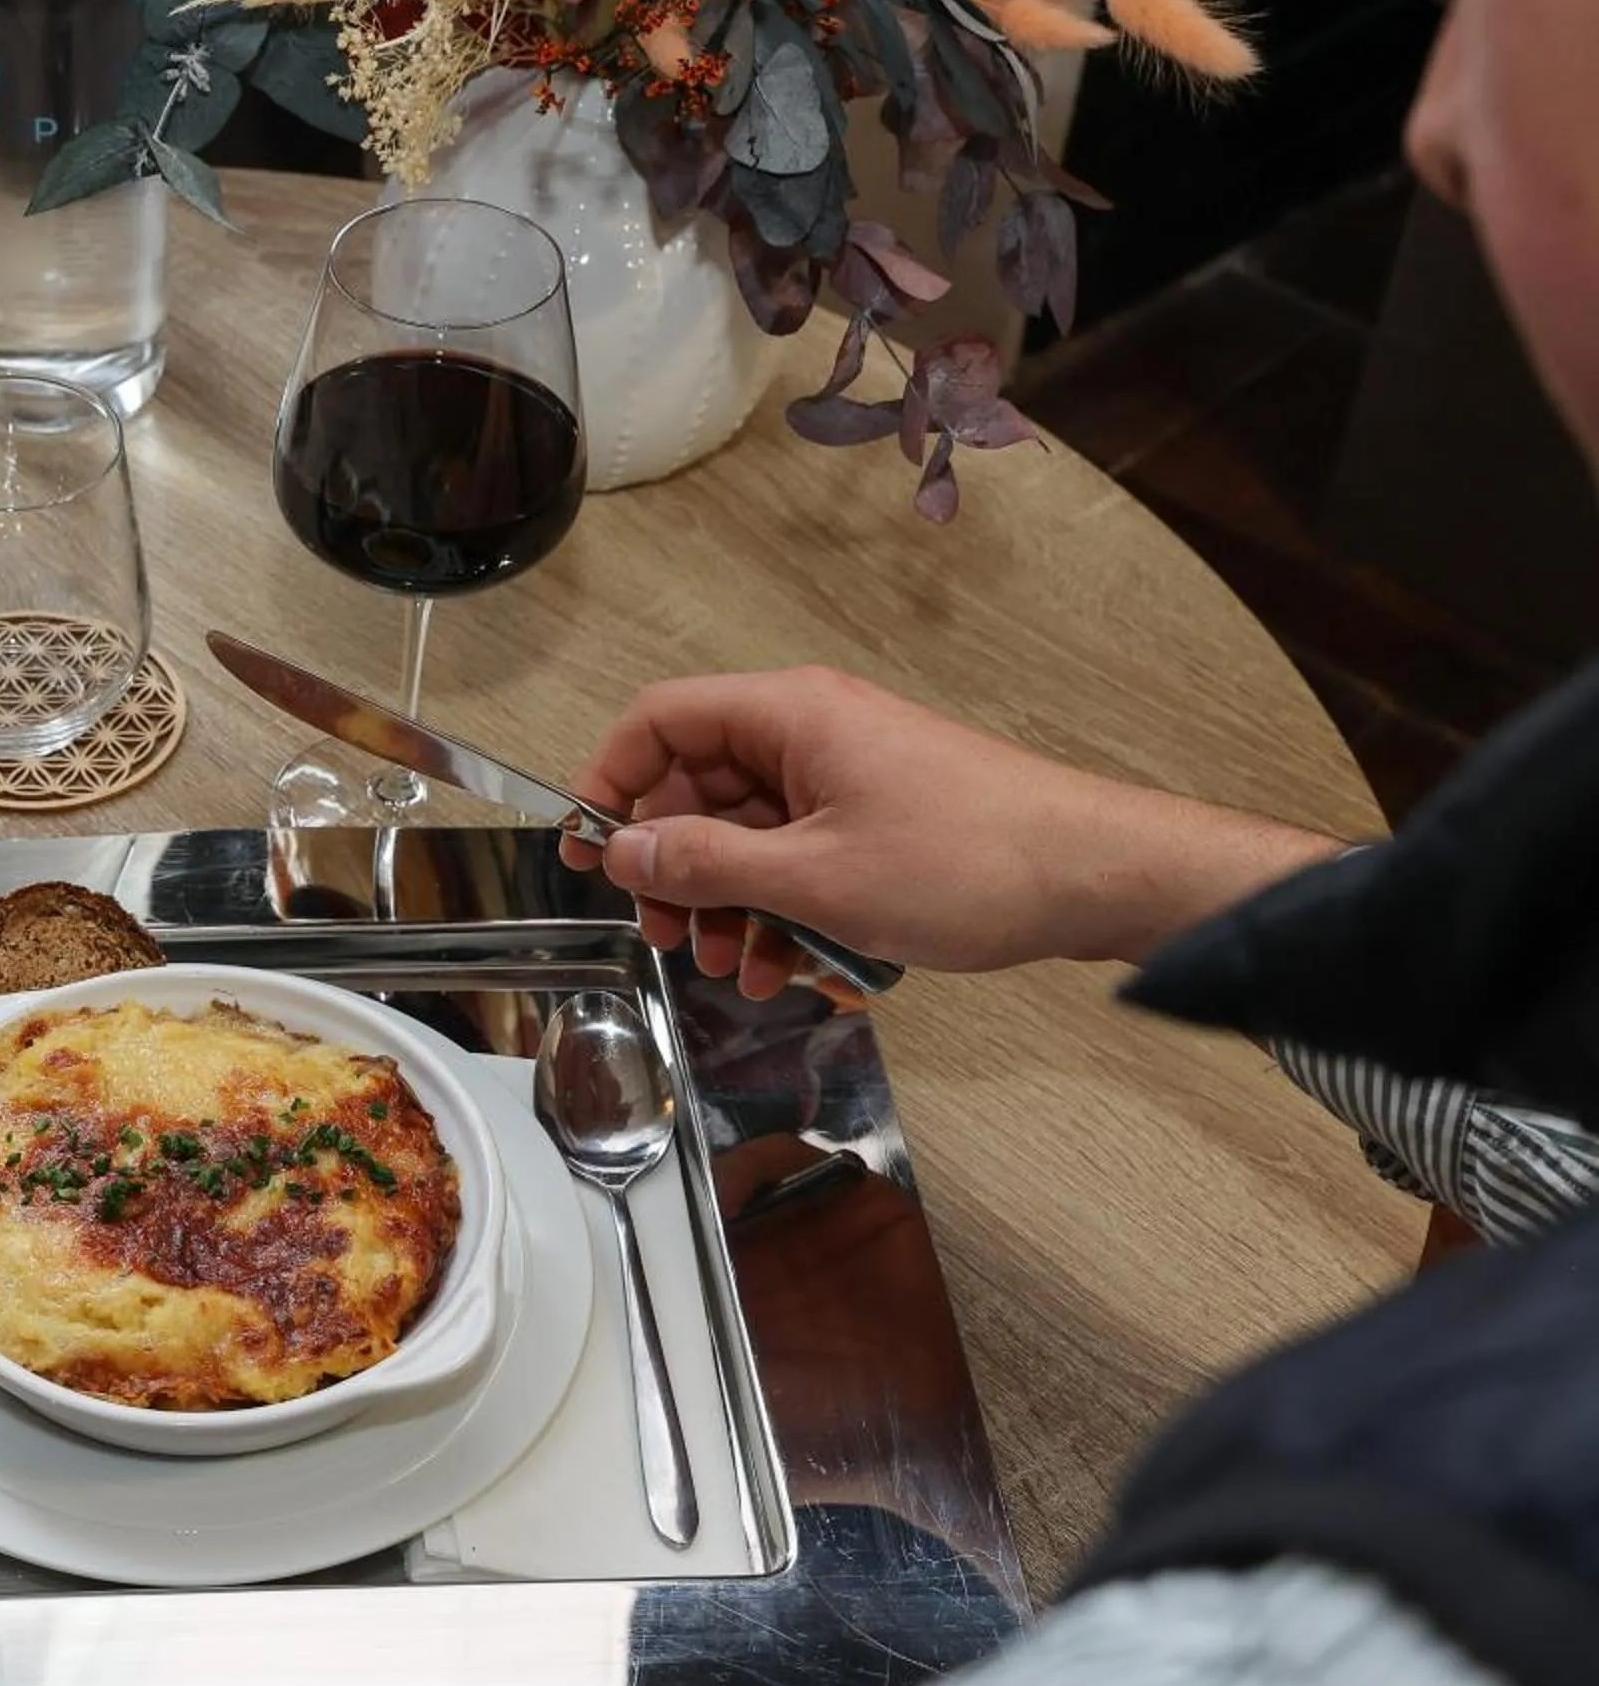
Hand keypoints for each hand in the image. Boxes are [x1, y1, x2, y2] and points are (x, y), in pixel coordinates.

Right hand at [563, 666, 1341, 995]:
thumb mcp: (814, 877)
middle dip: (678, 870)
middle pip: (699, 788)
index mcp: (789, 715)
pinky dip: (787, 913)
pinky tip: (797, 970)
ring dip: (734, 907)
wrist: (1095, 876)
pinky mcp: (880, 820)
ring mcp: (848, 777)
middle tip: (671, 934)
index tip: (591, 853)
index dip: (611, 783)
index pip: (660, 720)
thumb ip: (706, 865)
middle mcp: (813, 733)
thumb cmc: (973, 858)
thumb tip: (623, 851)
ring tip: (743, 968)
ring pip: (750, 835)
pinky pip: (801, 859)